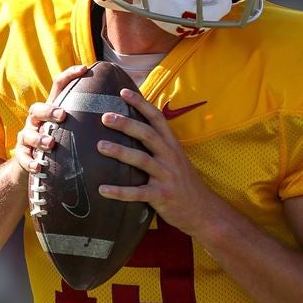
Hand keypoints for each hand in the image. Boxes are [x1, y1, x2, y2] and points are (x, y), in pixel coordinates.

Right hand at [14, 65, 87, 174]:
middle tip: (62, 115)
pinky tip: (38, 166)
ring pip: (28, 134)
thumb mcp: (74, 128)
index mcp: (52, 109)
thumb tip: (123, 109)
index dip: (70, 74)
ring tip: (51, 144)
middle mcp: (36, 120)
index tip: (85, 68)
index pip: (59, 86)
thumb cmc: (62, 143)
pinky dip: (29, 161)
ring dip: (39, 138)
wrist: (35, 164)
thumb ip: (90, 119)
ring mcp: (27, 137)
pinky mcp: (22, 155)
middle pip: (37, 108)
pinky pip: (22, 157)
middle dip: (49, 111)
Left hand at [96, 88, 224, 237]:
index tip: (122, 92)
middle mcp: (170, 157)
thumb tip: (134, 128)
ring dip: (120, 151)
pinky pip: (138, 193)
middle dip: (126, 124)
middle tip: (105, 117)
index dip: (141, 104)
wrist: (203, 210)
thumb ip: (159, 145)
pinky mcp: (162, 196)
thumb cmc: (183, 182)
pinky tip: (102, 190)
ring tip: (100, 145)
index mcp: (172, 145)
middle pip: (147, 134)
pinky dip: (119, 191)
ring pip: (141, 160)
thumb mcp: (175, 159)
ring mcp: (167, 176)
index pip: (157, 118)